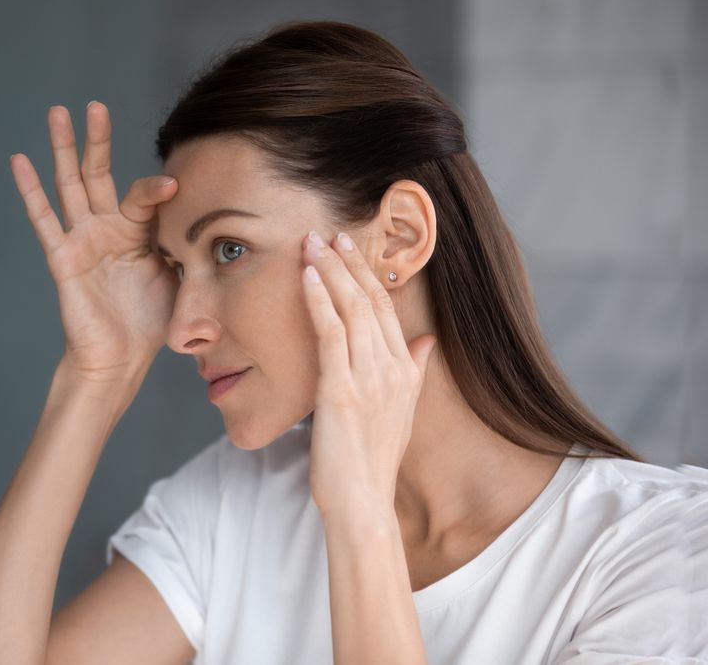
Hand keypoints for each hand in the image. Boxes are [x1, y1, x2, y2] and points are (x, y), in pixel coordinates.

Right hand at [11, 102, 178, 383]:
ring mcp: (83, 240)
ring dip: (62, 149)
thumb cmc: (151, 322)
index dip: (157, 189)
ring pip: (70, 185)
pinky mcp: (63, 257)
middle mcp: (108, 229)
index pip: (143, 195)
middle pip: (99, 174)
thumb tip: (215, 223)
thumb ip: (187, 245)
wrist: (121, 358)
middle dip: (97, 139)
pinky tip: (20, 160)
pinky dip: (30, 191)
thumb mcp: (181, 277)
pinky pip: (44, 220)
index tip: (176, 186)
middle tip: (94, 105)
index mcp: (138, 232)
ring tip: (56, 112)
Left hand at [301, 230, 435, 516]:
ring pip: (350, 309)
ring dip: (329, 271)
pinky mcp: (340, 390)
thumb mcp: (402, 411)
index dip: (366, 274)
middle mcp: (391, 368)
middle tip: (327, 233)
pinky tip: (306, 277)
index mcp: (405, 371)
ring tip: (311, 243)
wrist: (363, 501)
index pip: (385, 309)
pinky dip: (318, 300)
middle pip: (369, 301)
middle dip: (347, 263)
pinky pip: (330, 334)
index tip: (349, 248)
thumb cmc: (373, 459)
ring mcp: (367, 378)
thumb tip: (427, 340)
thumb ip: (415, 370)